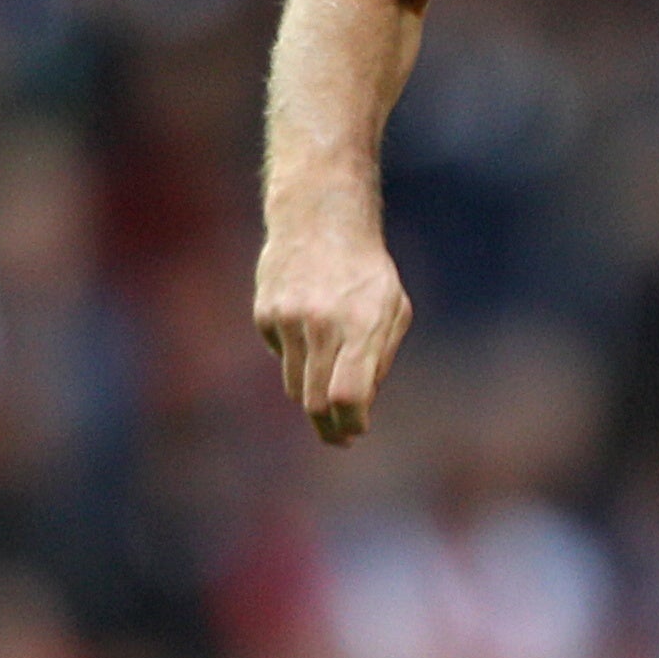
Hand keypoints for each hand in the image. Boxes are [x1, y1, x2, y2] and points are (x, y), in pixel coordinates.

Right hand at [251, 215, 412, 444]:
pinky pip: (282, 358)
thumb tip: (361, 407)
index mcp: (360, 325)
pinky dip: (297, 359)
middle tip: (339, 438)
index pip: (348, 396)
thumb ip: (380, 358)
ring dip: (313, 396)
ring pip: (295, 387)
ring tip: (330, 385)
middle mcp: (321, 324)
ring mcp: (288, 320)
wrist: (319, 219)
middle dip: (328, 428)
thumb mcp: (392, 309)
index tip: (355, 432)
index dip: (351, 424)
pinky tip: (309, 331)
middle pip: (316, 402)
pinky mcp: (265, 315)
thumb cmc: (366, 270)